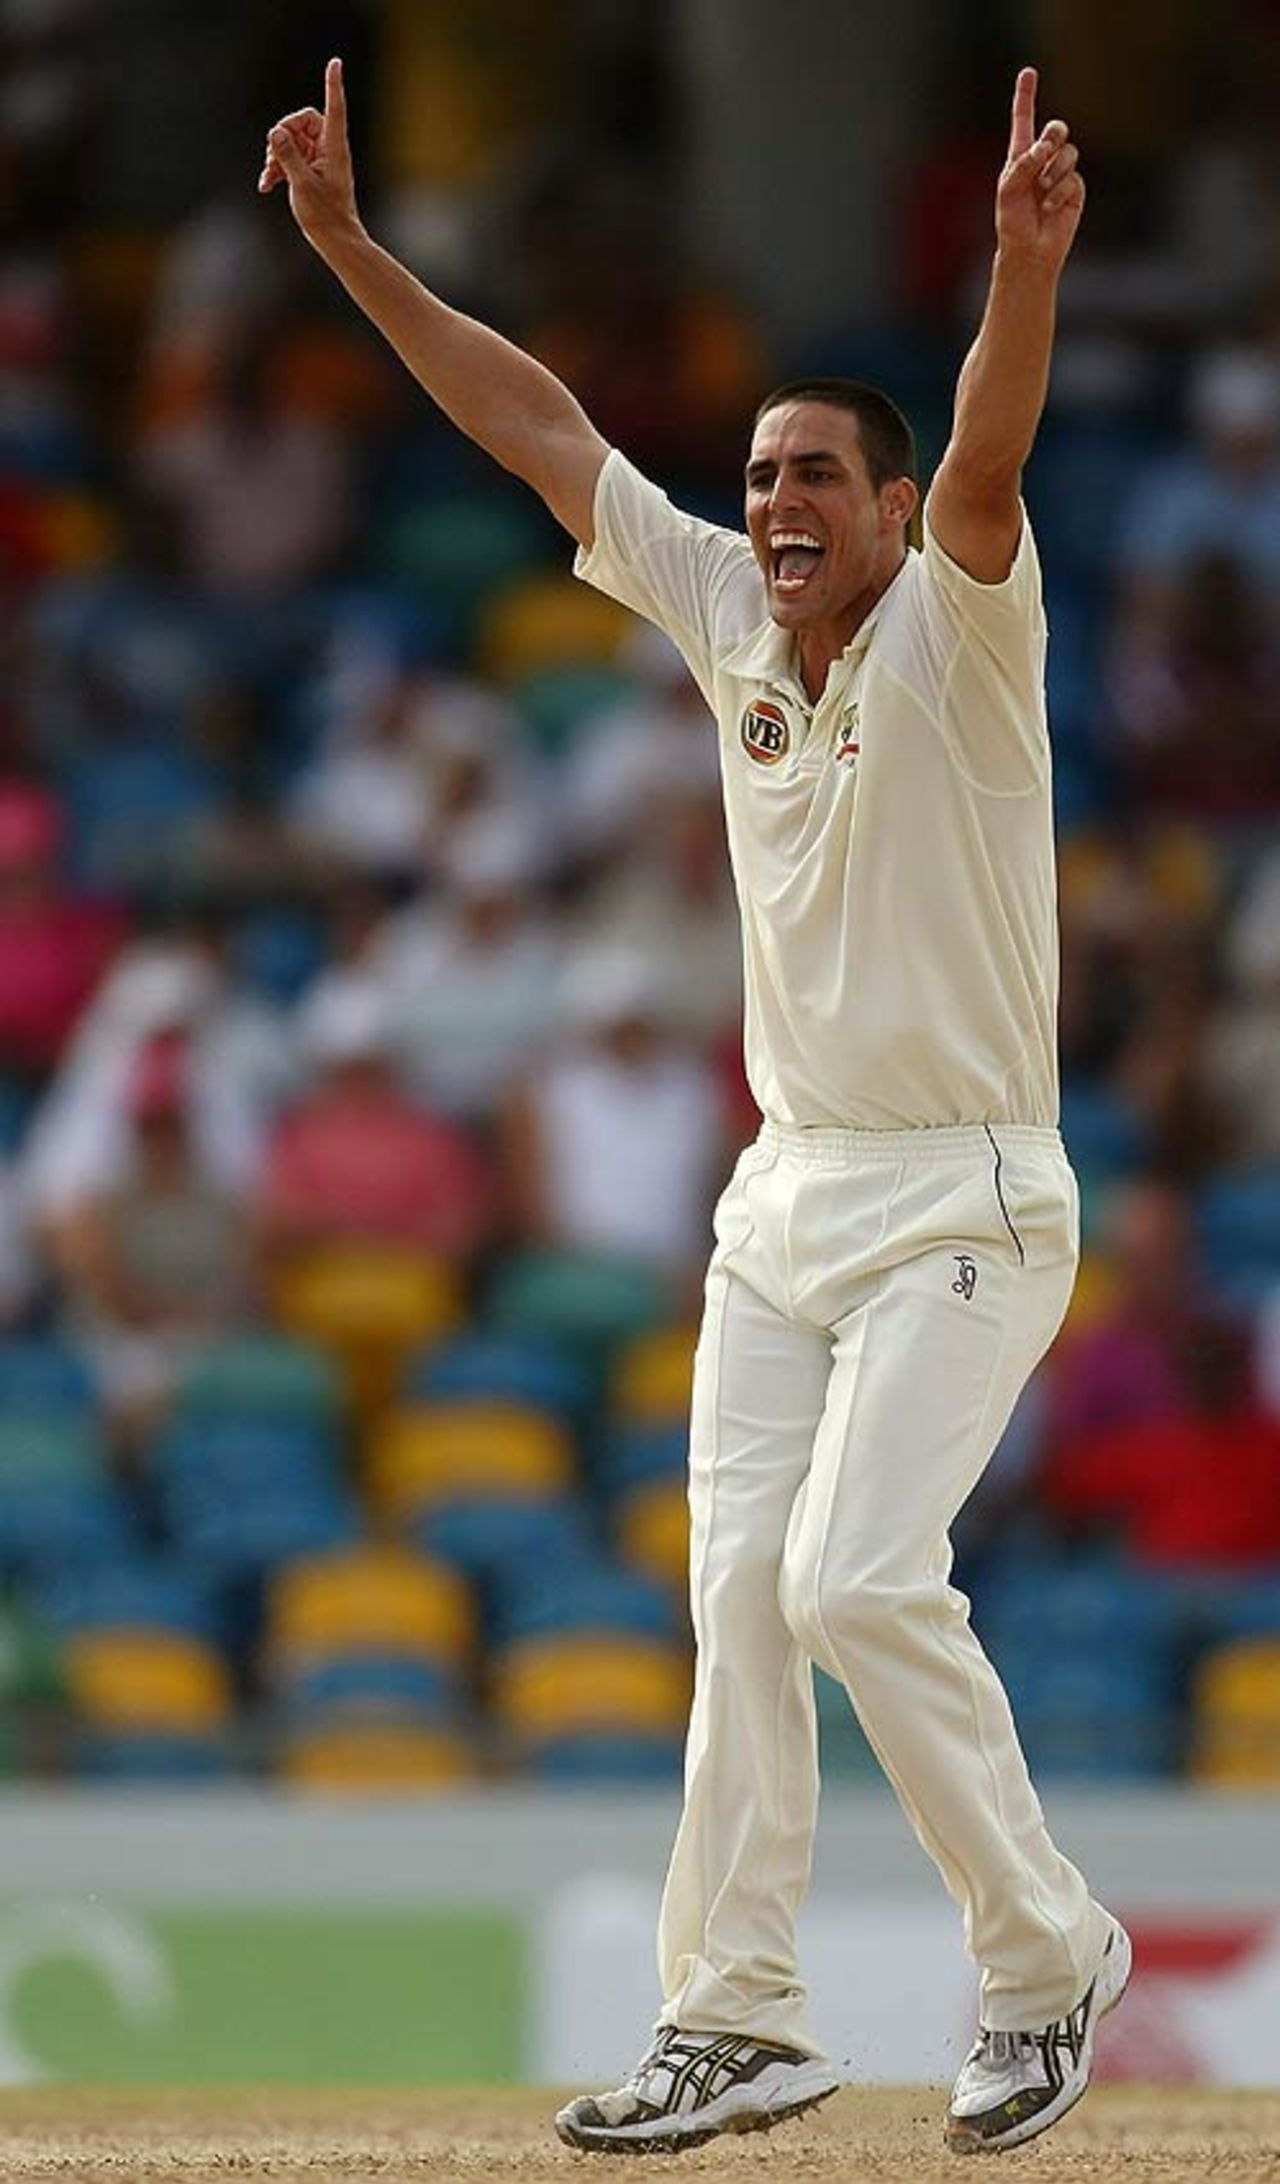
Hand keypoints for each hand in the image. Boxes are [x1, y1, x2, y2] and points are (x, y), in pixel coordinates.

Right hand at [258, 56, 358, 247]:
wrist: (335, 241)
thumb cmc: (326, 216)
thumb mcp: (303, 185)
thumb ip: (288, 156)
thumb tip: (275, 132)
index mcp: (334, 148)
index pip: (333, 108)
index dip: (333, 85)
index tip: (335, 63)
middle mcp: (327, 150)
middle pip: (302, 122)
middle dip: (283, 135)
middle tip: (272, 156)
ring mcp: (318, 161)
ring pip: (292, 142)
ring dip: (275, 156)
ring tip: (268, 177)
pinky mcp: (310, 173)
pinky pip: (290, 159)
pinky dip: (277, 169)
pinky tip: (266, 185)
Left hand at [995, 66, 1083, 272]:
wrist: (1029, 251)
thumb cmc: (1013, 222)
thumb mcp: (1008, 191)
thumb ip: (1022, 165)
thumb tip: (1043, 148)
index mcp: (1020, 157)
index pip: (1024, 120)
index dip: (1026, 96)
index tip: (1028, 72)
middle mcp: (1042, 161)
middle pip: (1056, 129)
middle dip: (1052, 136)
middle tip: (1043, 152)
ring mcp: (1060, 174)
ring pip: (1068, 152)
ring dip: (1054, 172)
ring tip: (1042, 192)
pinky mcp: (1074, 189)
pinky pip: (1073, 178)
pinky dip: (1060, 192)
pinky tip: (1050, 208)